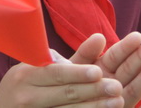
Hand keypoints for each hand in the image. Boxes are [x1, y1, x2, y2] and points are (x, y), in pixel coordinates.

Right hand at [0, 36, 123, 107]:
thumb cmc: (23, 87)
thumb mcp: (37, 69)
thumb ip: (70, 58)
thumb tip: (100, 38)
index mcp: (26, 75)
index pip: (55, 74)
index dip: (77, 74)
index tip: (99, 72)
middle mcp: (28, 96)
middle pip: (65, 94)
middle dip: (93, 91)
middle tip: (117, 88)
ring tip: (117, 103)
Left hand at [74, 33, 140, 107]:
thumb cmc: (66, 87)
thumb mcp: (71, 68)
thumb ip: (86, 54)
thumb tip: (100, 36)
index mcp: (100, 69)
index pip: (115, 56)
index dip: (126, 46)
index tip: (138, 36)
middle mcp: (110, 85)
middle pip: (128, 69)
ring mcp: (115, 101)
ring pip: (133, 89)